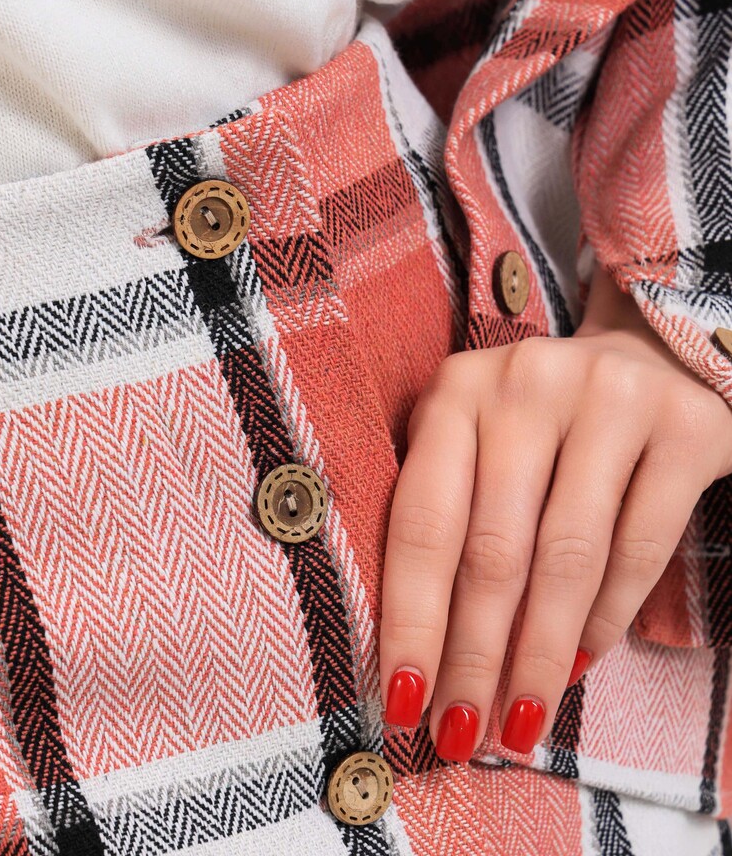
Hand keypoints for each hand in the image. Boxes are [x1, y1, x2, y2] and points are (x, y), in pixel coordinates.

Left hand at [378, 261, 731, 758]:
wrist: (648, 354)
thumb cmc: (540, 421)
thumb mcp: (477, 438)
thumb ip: (445, 511)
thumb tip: (418, 656)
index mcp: (457, 389)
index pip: (422, 520)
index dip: (410, 617)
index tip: (403, 700)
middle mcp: (525, 384)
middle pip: (493, 549)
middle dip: (474, 656)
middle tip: (463, 732)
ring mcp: (609, 399)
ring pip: (568, 556)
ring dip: (541, 655)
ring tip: (521, 720)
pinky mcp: (683, 427)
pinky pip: (639, 546)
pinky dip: (607, 617)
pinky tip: (582, 662)